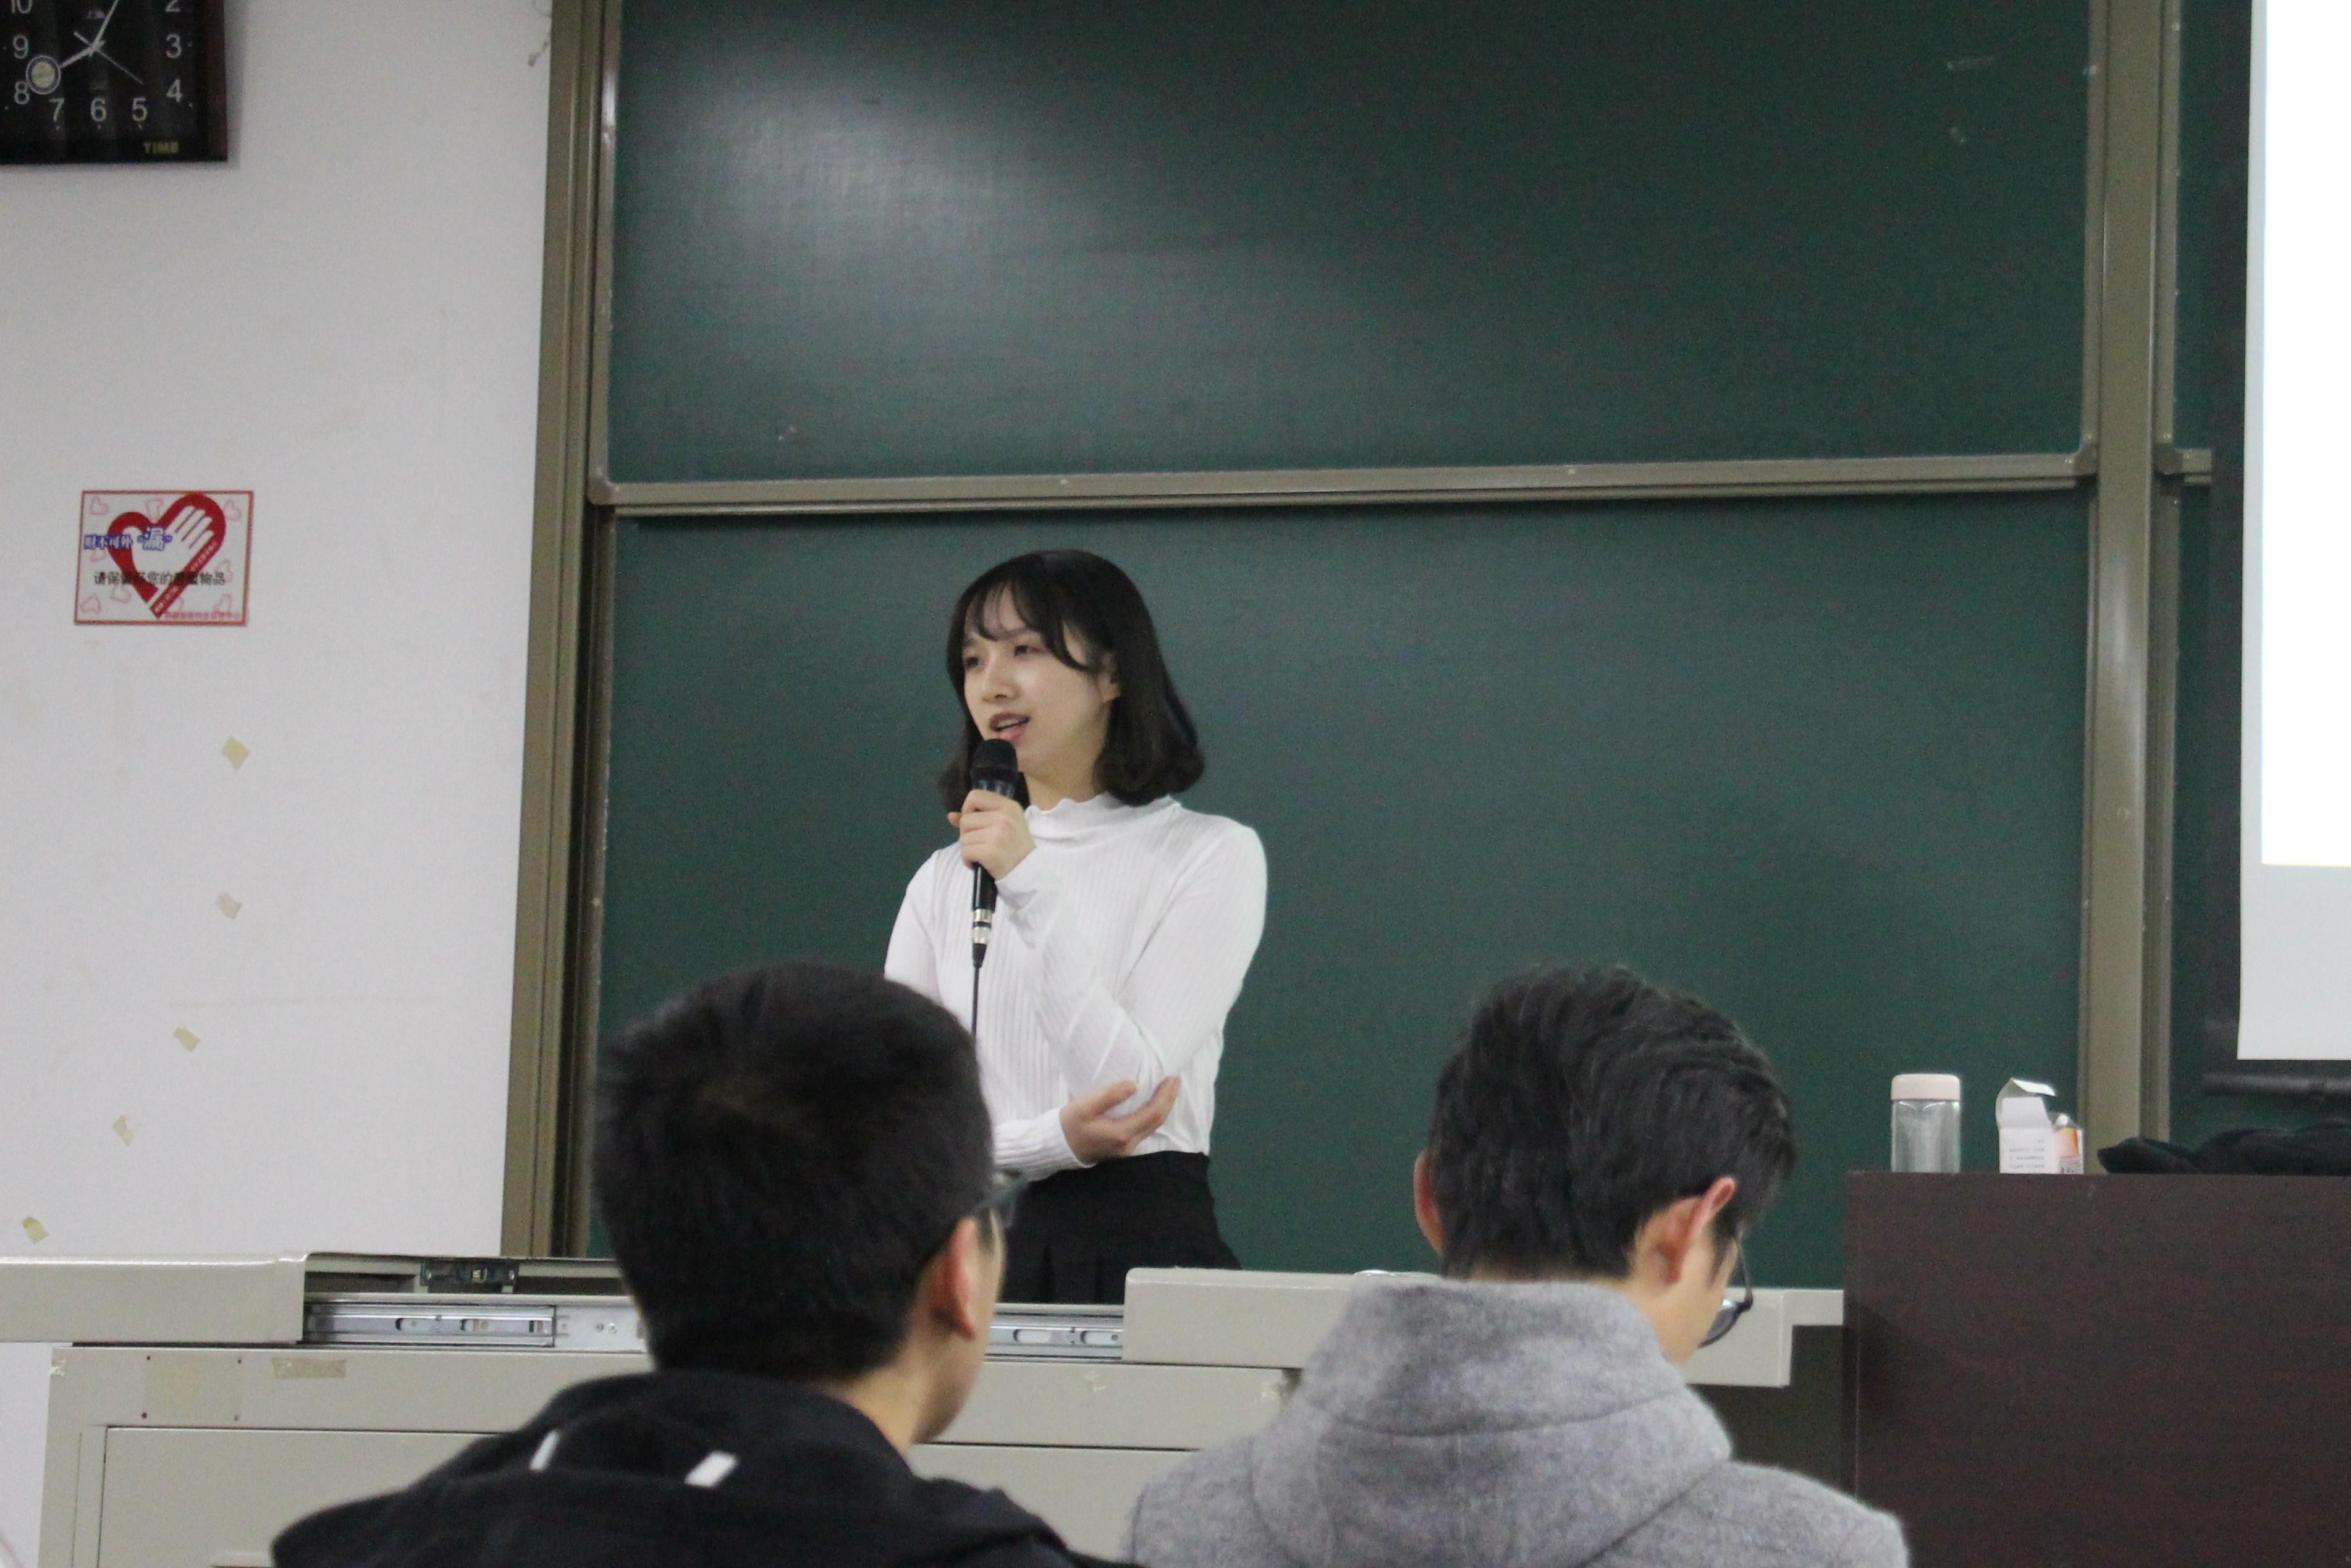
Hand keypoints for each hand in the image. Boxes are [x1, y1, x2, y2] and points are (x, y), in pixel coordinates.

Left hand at [948, 788, 1034, 880]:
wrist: (1029, 872)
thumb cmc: (1016, 848)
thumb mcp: (1004, 825)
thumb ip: (979, 816)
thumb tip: (951, 816)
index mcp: (1008, 806)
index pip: (975, 796)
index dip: (967, 809)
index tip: (972, 823)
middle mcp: (1004, 817)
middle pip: (966, 819)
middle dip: (967, 834)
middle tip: (979, 844)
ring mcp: (997, 834)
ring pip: (964, 837)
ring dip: (968, 849)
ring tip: (981, 855)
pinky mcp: (990, 851)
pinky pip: (965, 852)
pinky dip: (967, 860)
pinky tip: (977, 863)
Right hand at [1059, 1078, 1178, 1164]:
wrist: (1057, 1147)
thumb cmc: (1069, 1124)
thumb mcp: (1084, 1107)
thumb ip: (1109, 1096)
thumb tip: (1134, 1084)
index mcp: (1121, 1134)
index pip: (1153, 1113)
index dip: (1165, 1095)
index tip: (1172, 1078)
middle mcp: (1128, 1144)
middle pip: (1157, 1121)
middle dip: (1169, 1100)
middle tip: (1175, 1080)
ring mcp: (1126, 1149)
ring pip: (1152, 1127)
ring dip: (1162, 1108)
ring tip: (1168, 1090)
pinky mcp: (1122, 1148)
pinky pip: (1144, 1130)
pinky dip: (1152, 1115)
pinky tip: (1153, 1104)